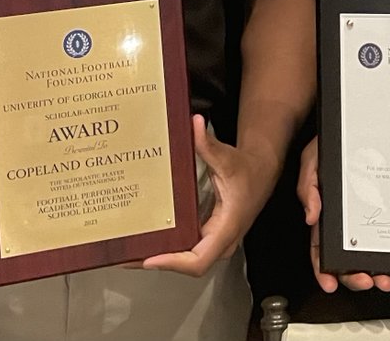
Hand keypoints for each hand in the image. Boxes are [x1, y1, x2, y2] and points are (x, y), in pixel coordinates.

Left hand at [142, 114, 278, 276]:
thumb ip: (208, 143)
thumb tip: (195, 123)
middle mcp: (221, 241)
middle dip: (158, 261)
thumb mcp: (226, 158)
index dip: (173, 262)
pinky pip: (187, 248)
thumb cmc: (247, 169)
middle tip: (128, 256)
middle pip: (187, 264)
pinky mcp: (209, 235)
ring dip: (160, 256)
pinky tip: (151, 239)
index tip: (150, 259)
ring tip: (131, 251)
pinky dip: (169, 247)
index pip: (198, 259)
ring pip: (187, 259)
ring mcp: (215, 240)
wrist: (261, 173)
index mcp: (226, 228)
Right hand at [297, 136, 389, 293]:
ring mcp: (361, 213)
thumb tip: (310, 216)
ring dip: (373, 269)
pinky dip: (388, 250)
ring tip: (384, 277)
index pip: (318, 246)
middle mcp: (342, 217)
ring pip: (365, 250)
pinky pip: (383, 233)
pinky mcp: (380, 206)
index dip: (322, 269)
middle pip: (344, 255)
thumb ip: (308, 186)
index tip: (330, 283)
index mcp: (323, 209)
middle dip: (353, 275)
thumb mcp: (312, 158)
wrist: (354, 120)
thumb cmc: (329, 140)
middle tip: (367, 281)